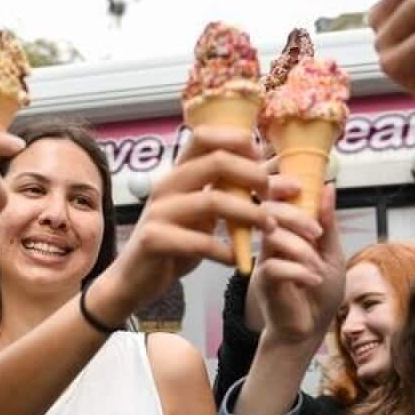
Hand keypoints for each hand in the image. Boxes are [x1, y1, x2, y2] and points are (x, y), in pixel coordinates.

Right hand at [89, 127, 273, 320]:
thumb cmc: (175, 243)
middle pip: (216, 161)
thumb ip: (235, 194)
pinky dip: (225, 251)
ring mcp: (158, 211)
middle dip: (253, 175)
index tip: (263, 161)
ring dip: (249, 213)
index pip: (204, 135)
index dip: (238, 140)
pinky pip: (200, 242)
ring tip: (269, 227)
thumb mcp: (206, 214)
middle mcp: (166, 185)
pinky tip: (235, 259)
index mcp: (178, 173)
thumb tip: (280, 173)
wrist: (135, 279)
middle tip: (272, 195)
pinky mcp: (154, 240)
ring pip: (212, 201)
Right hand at [255, 183, 344, 345]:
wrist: (310, 328)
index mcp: (288, 229)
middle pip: (271, 211)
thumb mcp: (333, 253)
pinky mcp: (263, 280)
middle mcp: (272, 239)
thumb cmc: (319, 292)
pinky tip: (313, 280)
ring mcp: (264, 259)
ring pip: (273, 237)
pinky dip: (299, 271)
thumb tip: (328, 187)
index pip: (278, 197)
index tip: (301, 187)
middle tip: (317, 234)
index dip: (283, 186)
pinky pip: (276, 266)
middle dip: (297, 217)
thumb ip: (328, 224)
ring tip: (318, 268)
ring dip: (302, 250)